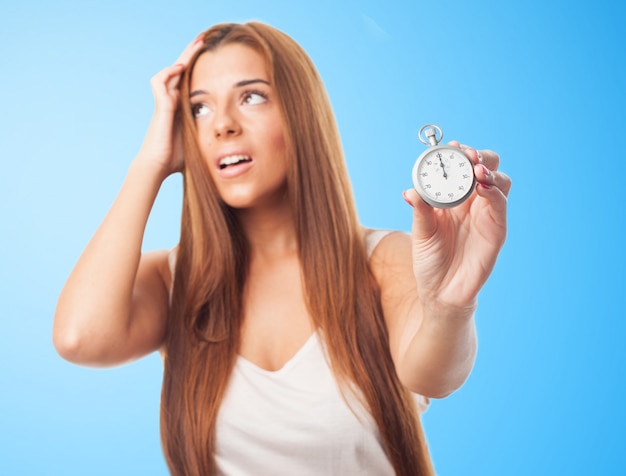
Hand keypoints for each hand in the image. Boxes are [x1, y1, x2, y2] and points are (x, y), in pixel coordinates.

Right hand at [137, 34, 204, 176]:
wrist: (158, 167)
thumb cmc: (177, 160)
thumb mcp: (200, 142)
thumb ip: (211, 136)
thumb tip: (232, 141)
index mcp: (181, 107)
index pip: (189, 80)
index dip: (198, 67)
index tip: (213, 56)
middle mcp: (172, 101)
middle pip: (180, 71)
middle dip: (192, 55)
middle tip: (205, 40)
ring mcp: (164, 103)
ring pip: (170, 72)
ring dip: (182, 58)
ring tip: (196, 46)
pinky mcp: (160, 107)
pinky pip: (160, 82)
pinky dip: (168, 73)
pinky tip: (180, 67)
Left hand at [402, 141, 511, 314]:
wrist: (439, 292)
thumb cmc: (430, 261)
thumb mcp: (420, 232)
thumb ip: (420, 211)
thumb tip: (409, 191)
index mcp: (454, 199)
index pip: (463, 167)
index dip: (460, 154)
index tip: (452, 146)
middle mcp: (473, 203)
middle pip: (488, 168)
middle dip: (480, 156)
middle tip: (468, 154)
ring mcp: (487, 216)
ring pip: (500, 182)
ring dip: (490, 171)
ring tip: (476, 169)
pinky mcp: (496, 232)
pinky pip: (500, 206)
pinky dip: (494, 193)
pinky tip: (482, 187)